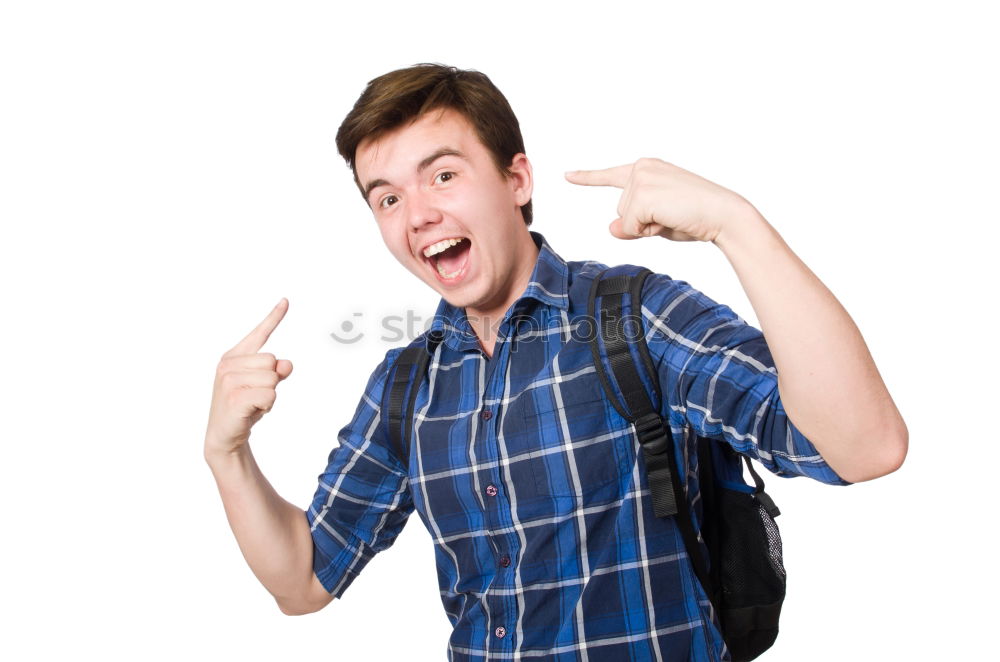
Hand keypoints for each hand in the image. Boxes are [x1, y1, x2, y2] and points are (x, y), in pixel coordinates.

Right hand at [205, 298, 293, 456]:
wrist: (225, 436)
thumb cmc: (244, 408)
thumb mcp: (262, 387)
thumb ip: (275, 372)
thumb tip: (286, 364)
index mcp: (234, 357)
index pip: (259, 334)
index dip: (274, 317)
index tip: (286, 301)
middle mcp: (228, 364)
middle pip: (273, 361)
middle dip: (271, 382)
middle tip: (254, 396)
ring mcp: (229, 380)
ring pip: (273, 379)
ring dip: (269, 396)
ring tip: (252, 405)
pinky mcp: (235, 397)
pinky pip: (270, 395)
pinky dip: (267, 407)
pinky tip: (251, 413)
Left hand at [565, 158, 751, 242]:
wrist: (723, 215)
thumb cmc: (697, 217)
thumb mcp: (658, 221)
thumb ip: (633, 223)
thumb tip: (610, 229)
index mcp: (648, 168)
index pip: (611, 175)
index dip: (587, 177)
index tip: (567, 175)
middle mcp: (642, 168)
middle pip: (621, 210)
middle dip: (642, 223)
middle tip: (672, 216)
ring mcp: (641, 179)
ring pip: (624, 219)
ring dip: (646, 227)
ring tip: (673, 215)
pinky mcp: (642, 195)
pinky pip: (630, 227)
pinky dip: (647, 231)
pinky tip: (669, 219)